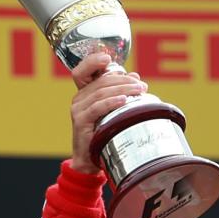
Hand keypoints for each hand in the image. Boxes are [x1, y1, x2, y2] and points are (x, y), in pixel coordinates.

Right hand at [69, 52, 147, 172]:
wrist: (90, 160)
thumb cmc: (102, 134)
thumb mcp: (112, 111)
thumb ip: (120, 92)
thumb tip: (135, 76)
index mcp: (85, 92)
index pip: (83, 70)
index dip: (93, 61)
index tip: (108, 58)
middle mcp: (79, 98)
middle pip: (100, 81)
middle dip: (123, 80)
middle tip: (140, 84)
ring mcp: (78, 109)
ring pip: (101, 92)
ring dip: (122, 89)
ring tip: (138, 91)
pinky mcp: (80, 121)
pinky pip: (97, 107)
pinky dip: (112, 102)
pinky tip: (125, 101)